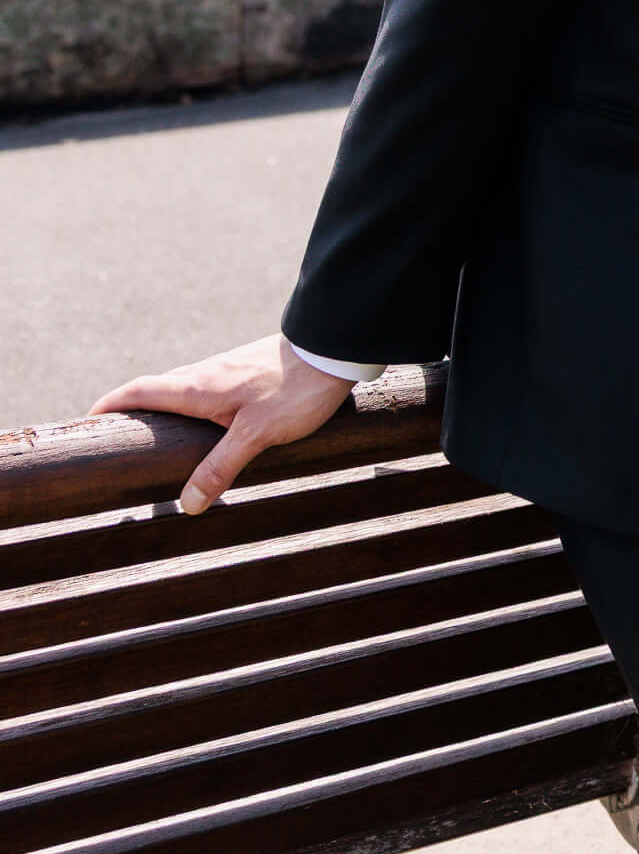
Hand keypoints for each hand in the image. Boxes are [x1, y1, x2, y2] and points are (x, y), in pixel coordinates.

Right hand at [89, 333, 356, 514]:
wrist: (332, 349)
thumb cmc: (296, 389)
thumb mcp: (256, 435)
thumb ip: (220, 468)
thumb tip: (186, 504)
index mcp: (197, 387)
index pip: (140, 391)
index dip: (111, 404)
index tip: (90, 419)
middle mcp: (205, 374)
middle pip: (157, 390)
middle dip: (133, 410)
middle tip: (120, 437)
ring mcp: (227, 370)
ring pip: (183, 389)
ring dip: (164, 408)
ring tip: (158, 438)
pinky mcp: (247, 371)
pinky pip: (206, 389)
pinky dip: (192, 406)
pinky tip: (207, 424)